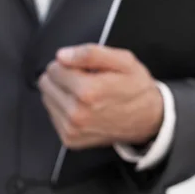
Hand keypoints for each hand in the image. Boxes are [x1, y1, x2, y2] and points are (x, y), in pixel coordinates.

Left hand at [39, 43, 163, 149]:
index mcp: (88, 91)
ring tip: (84, 94)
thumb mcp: (122, 60)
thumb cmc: (135, 88)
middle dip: (61, 78)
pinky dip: (63, 109)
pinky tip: (81, 107)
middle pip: (46, 84)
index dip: (67, 64)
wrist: (148, 119)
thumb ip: (90, 53)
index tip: (82, 69)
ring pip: (47, 99)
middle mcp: (76, 113)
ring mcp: (71, 129)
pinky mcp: (69, 139)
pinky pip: (52, 116)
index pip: (54, 69)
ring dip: (61, 93)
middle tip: (83, 80)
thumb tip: (61, 56)